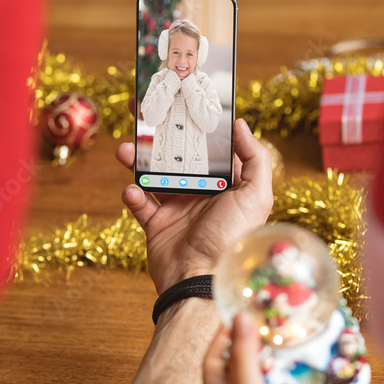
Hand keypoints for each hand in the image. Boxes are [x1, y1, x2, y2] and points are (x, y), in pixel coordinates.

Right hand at [116, 118, 272, 294]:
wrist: (199, 279)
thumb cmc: (232, 239)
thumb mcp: (256, 196)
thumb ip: (255, 158)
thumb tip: (241, 124)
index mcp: (226, 185)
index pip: (212, 149)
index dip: (199, 127)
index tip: (184, 104)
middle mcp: (202, 194)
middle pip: (179, 157)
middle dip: (161, 138)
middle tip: (144, 116)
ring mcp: (178, 209)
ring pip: (154, 175)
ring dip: (138, 160)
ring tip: (126, 151)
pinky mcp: (157, 225)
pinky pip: (140, 203)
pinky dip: (132, 194)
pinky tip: (132, 190)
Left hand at [203, 312, 344, 383]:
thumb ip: (244, 352)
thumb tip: (240, 317)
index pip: (214, 361)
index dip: (223, 337)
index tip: (238, 315)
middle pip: (247, 370)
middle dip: (261, 348)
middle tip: (274, 325)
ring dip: (291, 365)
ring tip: (301, 341)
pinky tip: (330, 369)